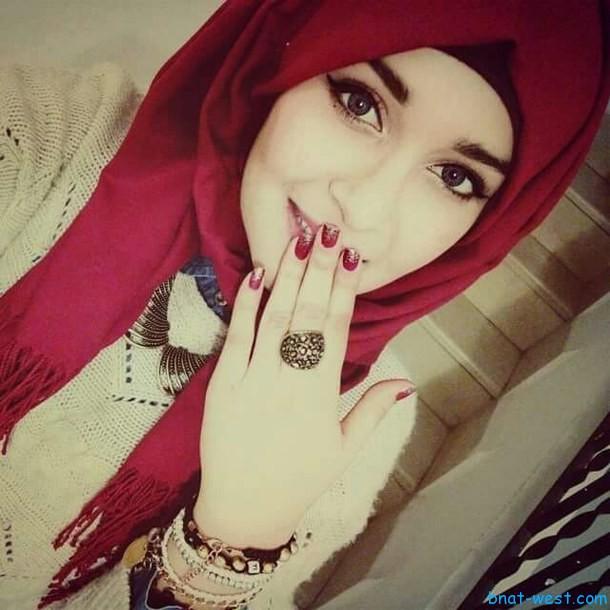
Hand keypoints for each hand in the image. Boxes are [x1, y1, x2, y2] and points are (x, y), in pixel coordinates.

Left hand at [194, 225, 413, 548]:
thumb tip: (406, 382)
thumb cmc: (300, 479)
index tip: (350, 257)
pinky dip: (245, 305)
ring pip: (274, 318)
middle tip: (327, 230)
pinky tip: (256, 275)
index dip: (344, 290)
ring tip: (299, 241)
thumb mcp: (344, 450)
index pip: (336, 329)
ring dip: (288, 277)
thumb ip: (374, 411)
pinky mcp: (222, 385)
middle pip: (307, 314)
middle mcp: (289, 381)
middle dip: (318, 270)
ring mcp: (252, 380)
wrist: (245, 508)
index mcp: (322, 395)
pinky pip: (236, 337)